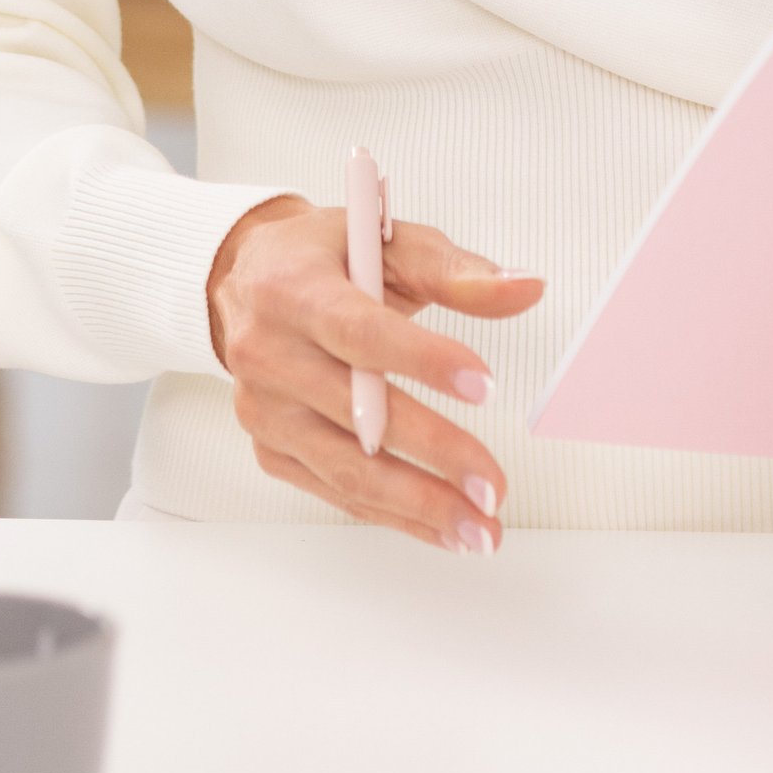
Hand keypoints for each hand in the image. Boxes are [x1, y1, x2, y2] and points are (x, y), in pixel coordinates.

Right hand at [205, 198, 544, 549]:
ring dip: (420, 505)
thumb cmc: (325, 261)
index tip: (484, 385)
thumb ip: (455, 271)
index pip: (360, 331)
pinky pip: (337, 491)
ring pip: (348, 469)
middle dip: (435, 453)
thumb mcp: (387, 245)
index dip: (422, 360)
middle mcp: (269, 353)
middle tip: (492, 485)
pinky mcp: (271, 449)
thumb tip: (525, 288)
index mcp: (293, 289)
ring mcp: (265, 410)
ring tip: (481, 527)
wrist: (248, 284)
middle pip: (359, 414)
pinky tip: (442, 527)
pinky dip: (395, 514)